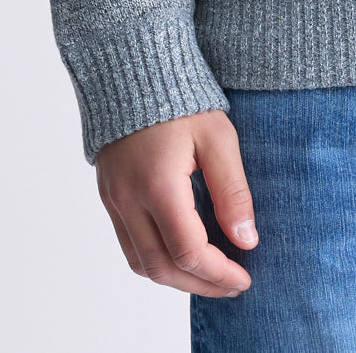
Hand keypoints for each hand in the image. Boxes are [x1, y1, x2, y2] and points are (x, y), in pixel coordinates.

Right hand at [95, 109, 258, 296]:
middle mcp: (129, 199)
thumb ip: (233, 190)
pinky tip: (182, 254)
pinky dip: (156, 260)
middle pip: (161, 268)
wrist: (134, 69)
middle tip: (232, 286)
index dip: (218, 273)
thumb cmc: (182, 98)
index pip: (188, 251)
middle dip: (199, 284)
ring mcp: (114, 200)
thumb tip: (246, 240)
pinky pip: (129, 244)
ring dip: (176, 278)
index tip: (244, 278)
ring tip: (210, 276)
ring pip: (141, 263)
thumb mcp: (218, 138)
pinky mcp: (109, 196)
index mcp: (159, 185)